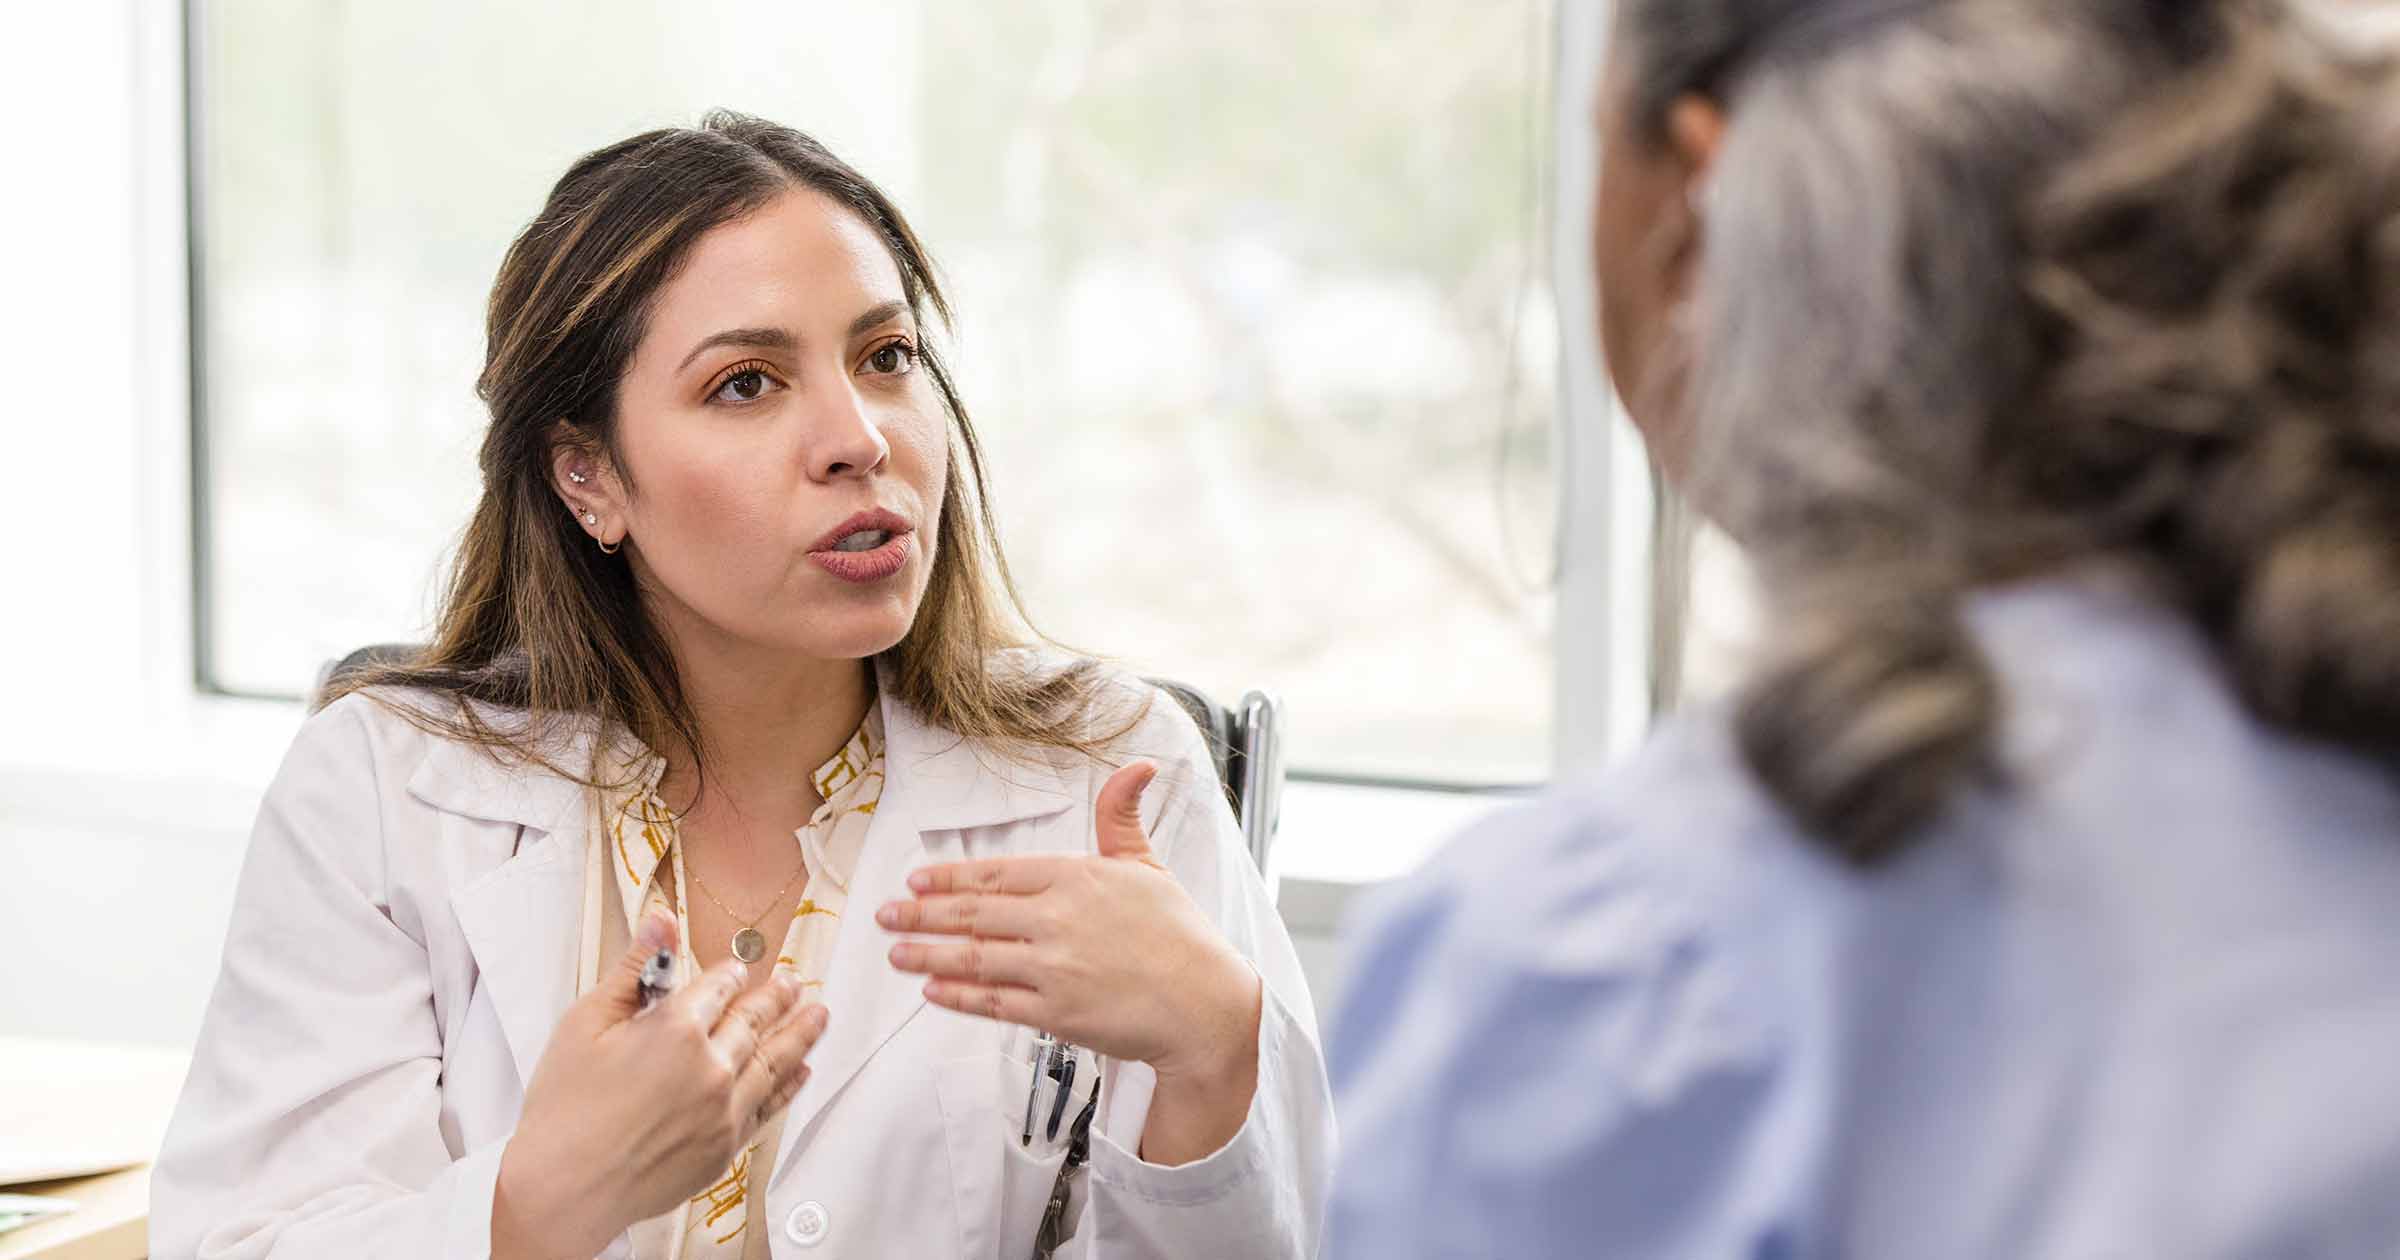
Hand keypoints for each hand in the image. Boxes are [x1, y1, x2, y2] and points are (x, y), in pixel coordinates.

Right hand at [491, 912, 828, 1257]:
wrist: (565, 1190)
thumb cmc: (564, 1108)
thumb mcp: (588, 1022)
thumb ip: (635, 969)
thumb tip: (662, 920)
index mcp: (676, 1028)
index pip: (717, 988)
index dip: (728, 975)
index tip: (738, 969)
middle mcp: (711, 1066)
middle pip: (753, 1020)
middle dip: (776, 997)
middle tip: (794, 984)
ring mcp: (724, 1109)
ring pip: (774, 1059)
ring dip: (799, 1033)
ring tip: (819, 1014)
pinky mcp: (726, 1146)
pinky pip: (769, 1106)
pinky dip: (788, 1084)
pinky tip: (801, 1070)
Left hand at [879, 762, 1261, 1087]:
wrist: (1204, 1003)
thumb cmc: (1178, 935)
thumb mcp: (1148, 864)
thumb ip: (1121, 817)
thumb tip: (1139, 765)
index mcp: (1077, 877)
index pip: (995, 872)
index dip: (948, 877)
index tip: (916, 878)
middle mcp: (1058, 919)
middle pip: (973, 912)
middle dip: (920, 913)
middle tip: (885, 915)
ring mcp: (1054, 969)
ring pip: (973, 957)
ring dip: (927, 954)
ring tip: (896, 952)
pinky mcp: (1056, 1013)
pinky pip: (993, 1002)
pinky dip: (957, 996)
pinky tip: (932, 990)